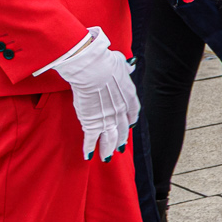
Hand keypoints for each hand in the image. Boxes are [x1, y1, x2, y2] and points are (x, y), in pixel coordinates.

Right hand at [49, 27, 139, 162]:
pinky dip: (89, 148)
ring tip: (107, 157)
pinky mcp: (92, 124)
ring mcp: (108, 119)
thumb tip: (130, 64)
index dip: (130, 121)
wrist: (94, 70)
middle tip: (121, 148)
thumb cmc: (106, 63)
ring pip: (110, 139)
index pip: (133, 113)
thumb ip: (126, 68)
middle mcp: (121, 110)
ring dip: (108, 149)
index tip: (129, 126)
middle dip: (122, 139)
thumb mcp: (121, 64)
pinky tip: (88, 156)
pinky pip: (91, 140)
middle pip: (123, 129)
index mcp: (130, 96)